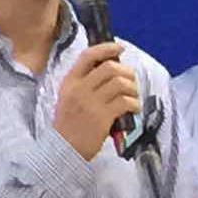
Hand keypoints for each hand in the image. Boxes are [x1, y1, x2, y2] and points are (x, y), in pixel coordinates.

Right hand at [54, 42, 139, 159]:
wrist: (63, 150)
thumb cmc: (68, 124)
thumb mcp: (68, 98)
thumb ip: (83, 83)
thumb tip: (110, 68)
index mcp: (70, 82)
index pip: (88, 56)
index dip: (106, 48)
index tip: (119, 48)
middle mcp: (80, 89)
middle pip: (110, 68)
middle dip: (126, 71)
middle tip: (131, 80)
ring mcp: (91, 103)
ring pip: (120, 83)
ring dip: (132, 88)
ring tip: (133, 96)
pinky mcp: (102, 118)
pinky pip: (125, 102)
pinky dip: (134, 103)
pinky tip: (134, 108)